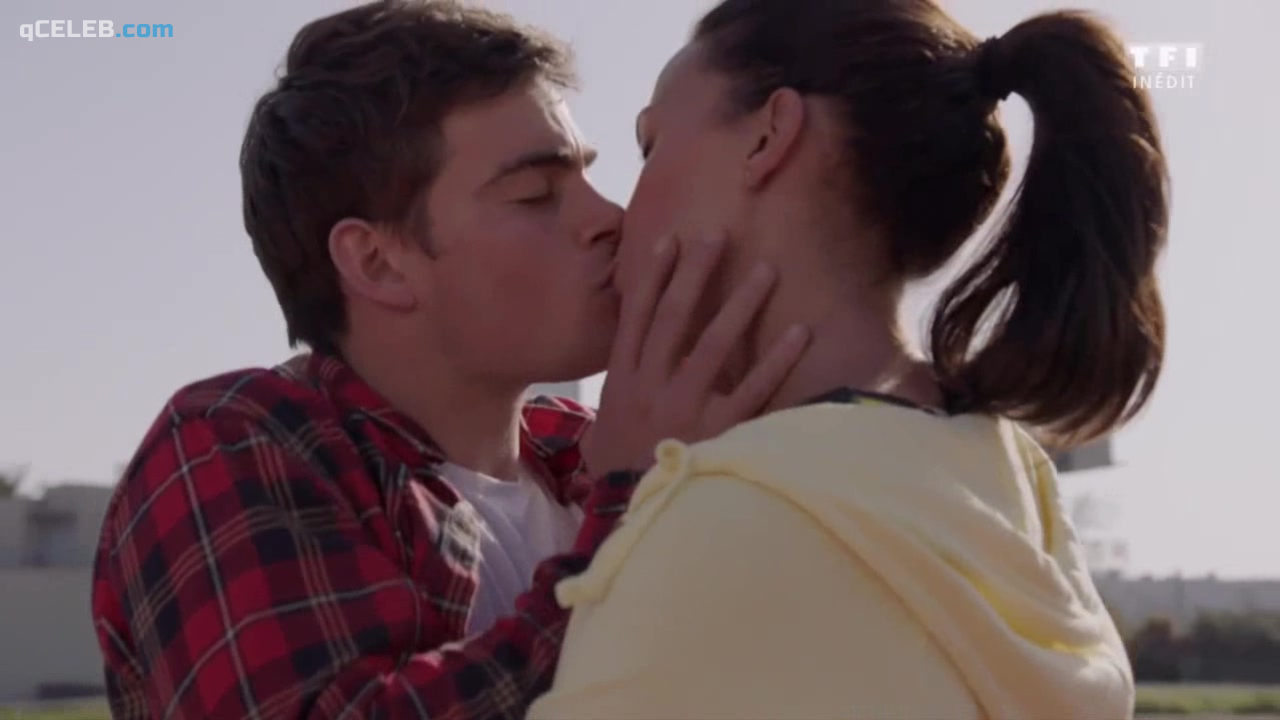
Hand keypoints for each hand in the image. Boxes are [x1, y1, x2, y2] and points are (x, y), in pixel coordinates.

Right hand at [582, 230, 809, 474]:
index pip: (636, 316)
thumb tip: (640, 353)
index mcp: (623, 379)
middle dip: (696, 273)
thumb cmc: (622, 468)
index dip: (653, 275)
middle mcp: (650, 385)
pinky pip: (753, 389)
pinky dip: (777, 360)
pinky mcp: (717, 431)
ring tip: (767, 269)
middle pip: (673, 318)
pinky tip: (799, 333)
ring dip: (740, 303)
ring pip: (713, 344)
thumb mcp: (611, 421)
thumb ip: (627, 386)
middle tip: (718, 235)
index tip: (670, 240)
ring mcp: (683, 407)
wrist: (630, 515)